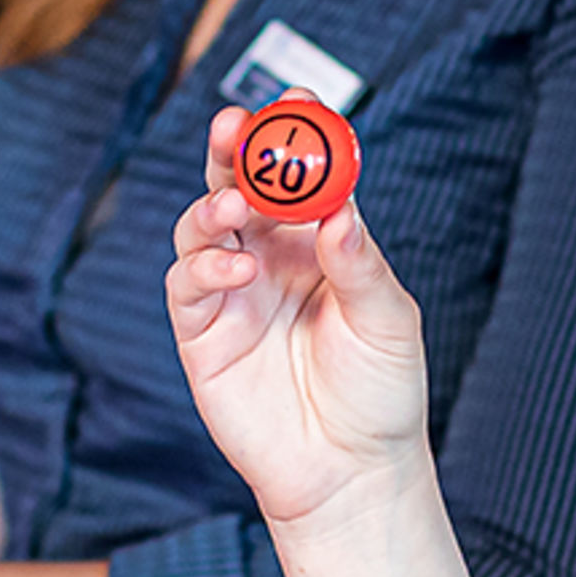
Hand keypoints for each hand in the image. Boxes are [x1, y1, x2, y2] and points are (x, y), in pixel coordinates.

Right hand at [166, 104, 434, 532]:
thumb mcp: (388, 322)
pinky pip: (187, 284)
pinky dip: (204, 267)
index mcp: (318, 243)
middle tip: (234, 125)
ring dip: (212, 204)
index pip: (300, 176)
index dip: (294, 136)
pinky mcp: (202, 334)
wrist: (351, 474)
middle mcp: (270, 258)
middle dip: (232, 150)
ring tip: (235, 204)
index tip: (298, 102)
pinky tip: (236, 269)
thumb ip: (360, 264)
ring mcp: (232, 293)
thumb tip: (339, 210)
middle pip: (237, 184)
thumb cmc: (380, 396)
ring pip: (203, 226)